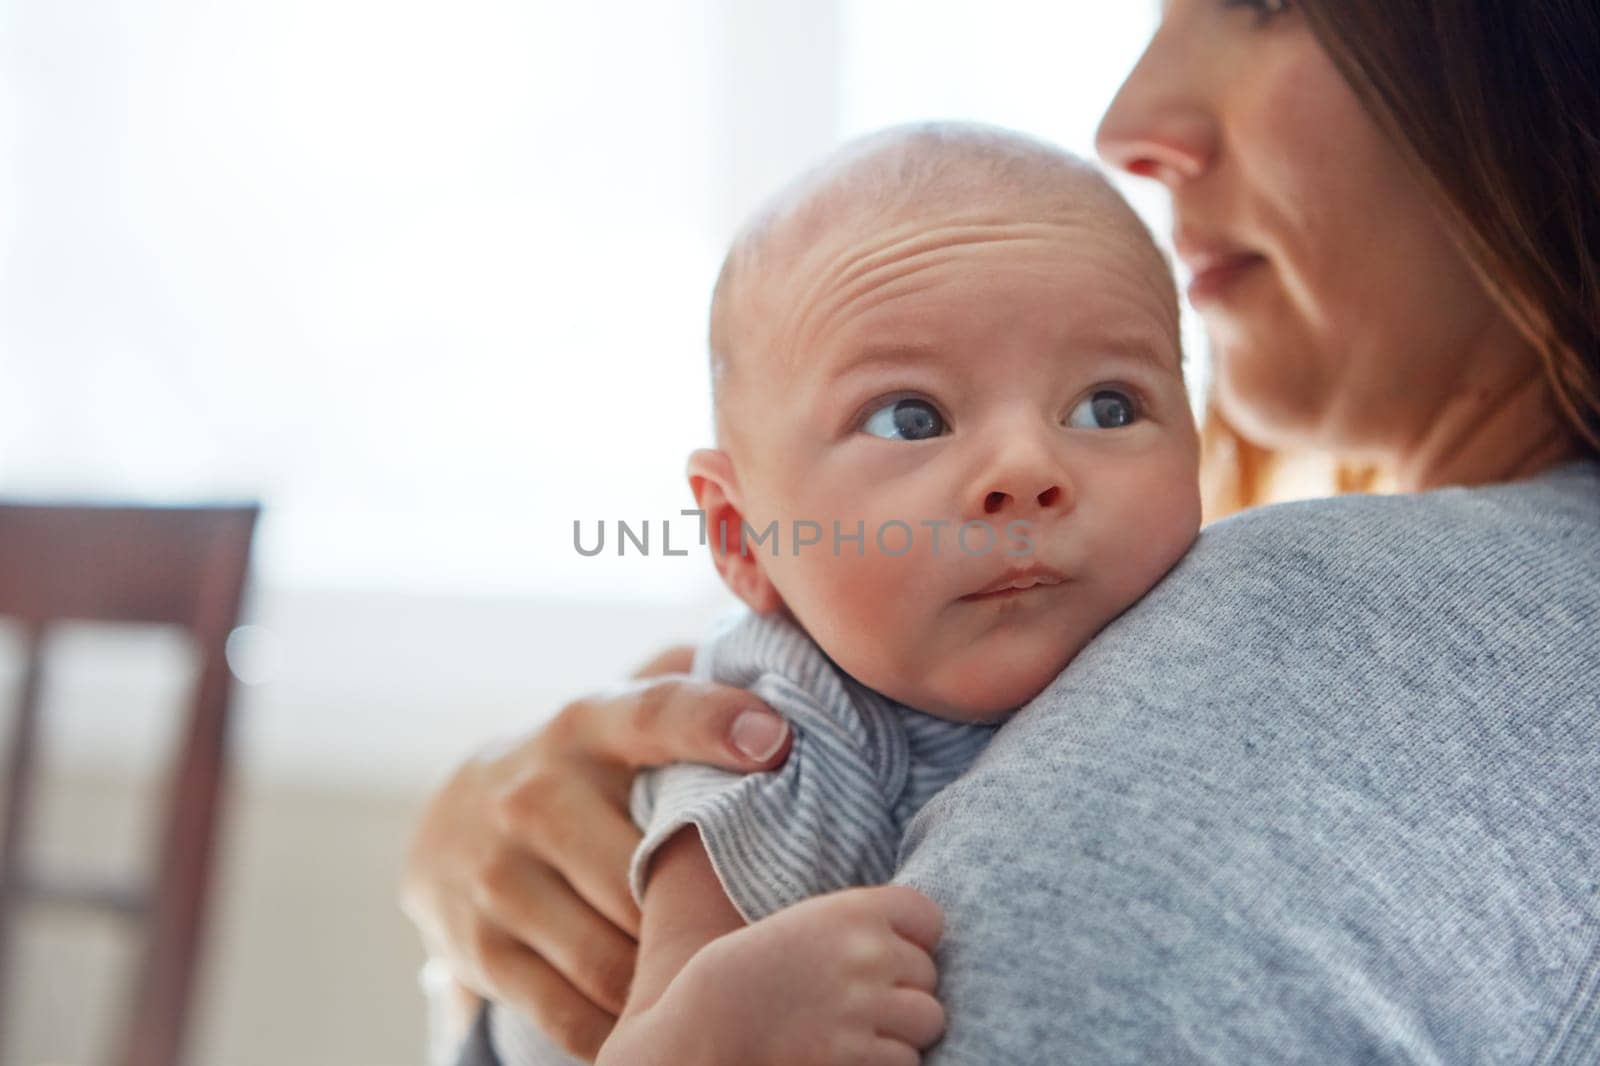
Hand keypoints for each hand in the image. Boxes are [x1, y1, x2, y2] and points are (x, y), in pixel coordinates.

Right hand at [399, 645, 792, 1059]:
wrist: (448, 827)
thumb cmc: (584, 766)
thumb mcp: (622, 709)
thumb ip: (697, 677)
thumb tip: (790, 645)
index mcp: (589, 724)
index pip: (655, 714)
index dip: (714, 725)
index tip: (775, 741)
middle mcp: (536, 794)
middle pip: (645, 872)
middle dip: (707, 909)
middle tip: (767, 928)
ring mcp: (500, 876)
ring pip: (612, 957)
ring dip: (669, 979)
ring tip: (716, 980)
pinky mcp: (478, 949)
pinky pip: (571, 1013)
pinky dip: (621, 1030)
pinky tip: (657, 1021)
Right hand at [660, 885, 946, 1065]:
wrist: (707, 1024)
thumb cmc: (760, 972)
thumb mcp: (810, 925)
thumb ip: (865, 928)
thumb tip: (931, 948)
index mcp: (854, 910)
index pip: (930, 919)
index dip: (914, 941)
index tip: (887, 956)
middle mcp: (865, 953)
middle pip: (929, 975)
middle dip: (902, 991)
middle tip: (856, 1000)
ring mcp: (862, 1007)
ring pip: (928, 1020)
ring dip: (901, 1031)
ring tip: (856, 1029)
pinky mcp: (855, 1056)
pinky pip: (906, 1061)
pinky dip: (884, 1062)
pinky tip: (847, 1054)